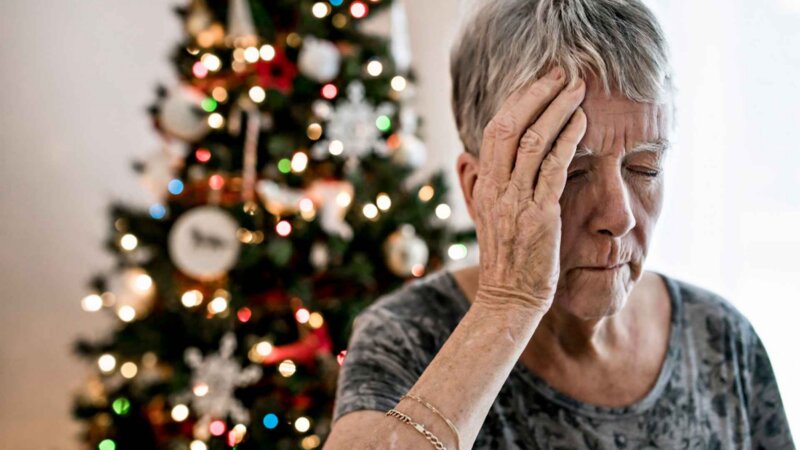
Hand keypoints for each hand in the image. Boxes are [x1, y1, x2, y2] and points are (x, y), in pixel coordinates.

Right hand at [473, 67, 586, 312]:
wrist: (509, 300)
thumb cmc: (505, 260)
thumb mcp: (483, 218)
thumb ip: (476, 186)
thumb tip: (466, 158)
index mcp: (483, 186)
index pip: (495, 131)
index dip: (517, 101)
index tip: (539, 83)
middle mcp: (496, 189)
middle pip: (510, 127)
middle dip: (537, 94)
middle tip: (561, 74)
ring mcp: (517, 201)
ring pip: (534, 141)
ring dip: (558, 110)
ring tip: (579, 90)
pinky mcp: (540, 215)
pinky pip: (553, 168)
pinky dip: (568, 140)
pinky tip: (582, 123)